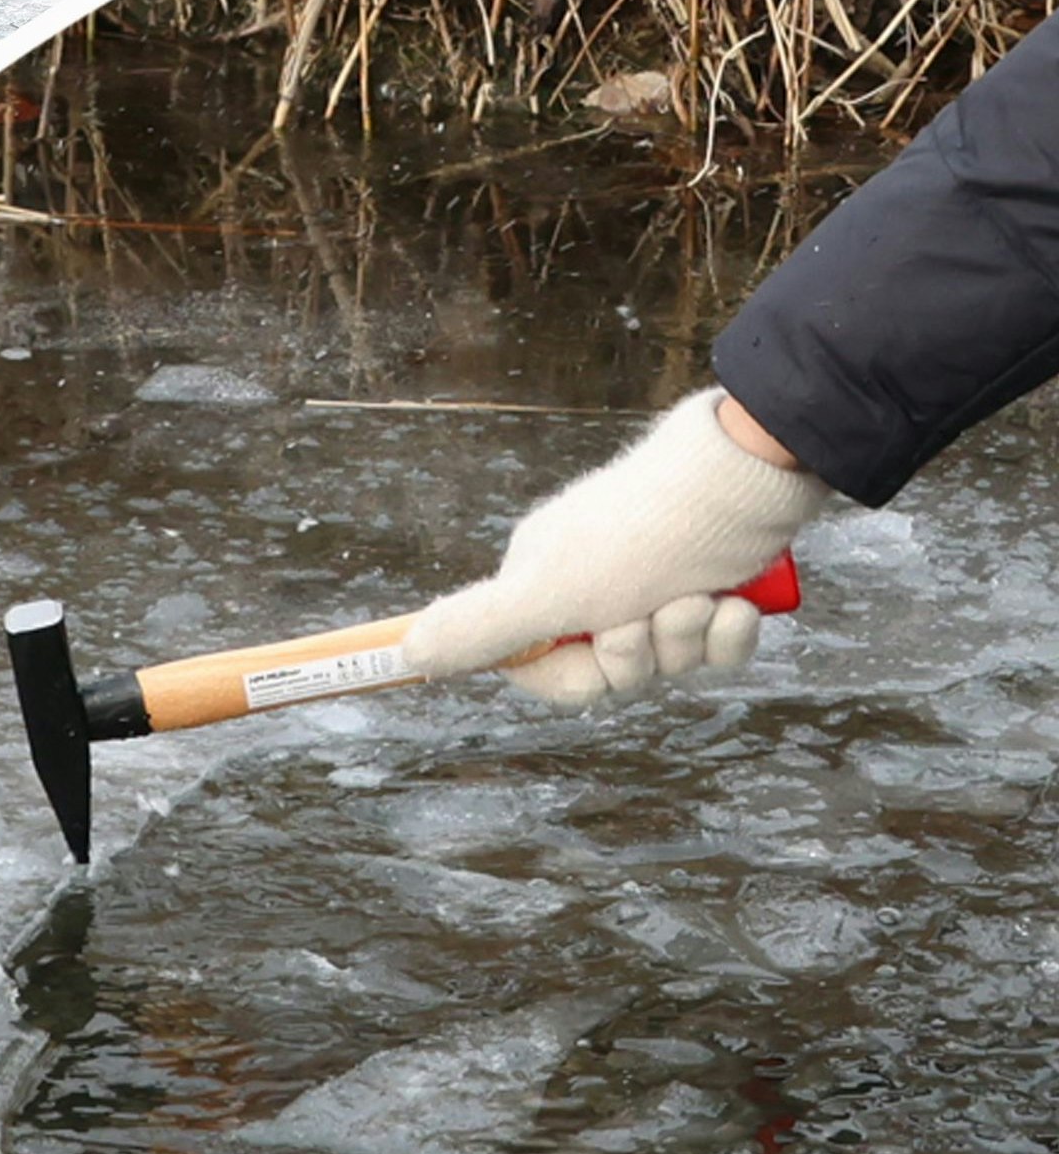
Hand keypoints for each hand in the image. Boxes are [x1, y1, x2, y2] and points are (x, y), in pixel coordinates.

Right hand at [399, 387, 836, 709]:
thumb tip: (405, 651)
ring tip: (702, 594)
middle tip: (653, 613)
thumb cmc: (642, 533)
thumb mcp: (551, 591)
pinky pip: (717, 645)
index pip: (540, 667)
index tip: (595, 653)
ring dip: (690, 639)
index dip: (574, 676)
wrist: (747, 477)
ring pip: (670, 661)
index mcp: (543, 578)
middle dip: (643, 654)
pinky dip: (730, 632)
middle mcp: (595, 581)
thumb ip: (479, 628)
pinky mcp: (713, 581)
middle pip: (612, 671)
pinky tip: (735, 600)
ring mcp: (657, 582)